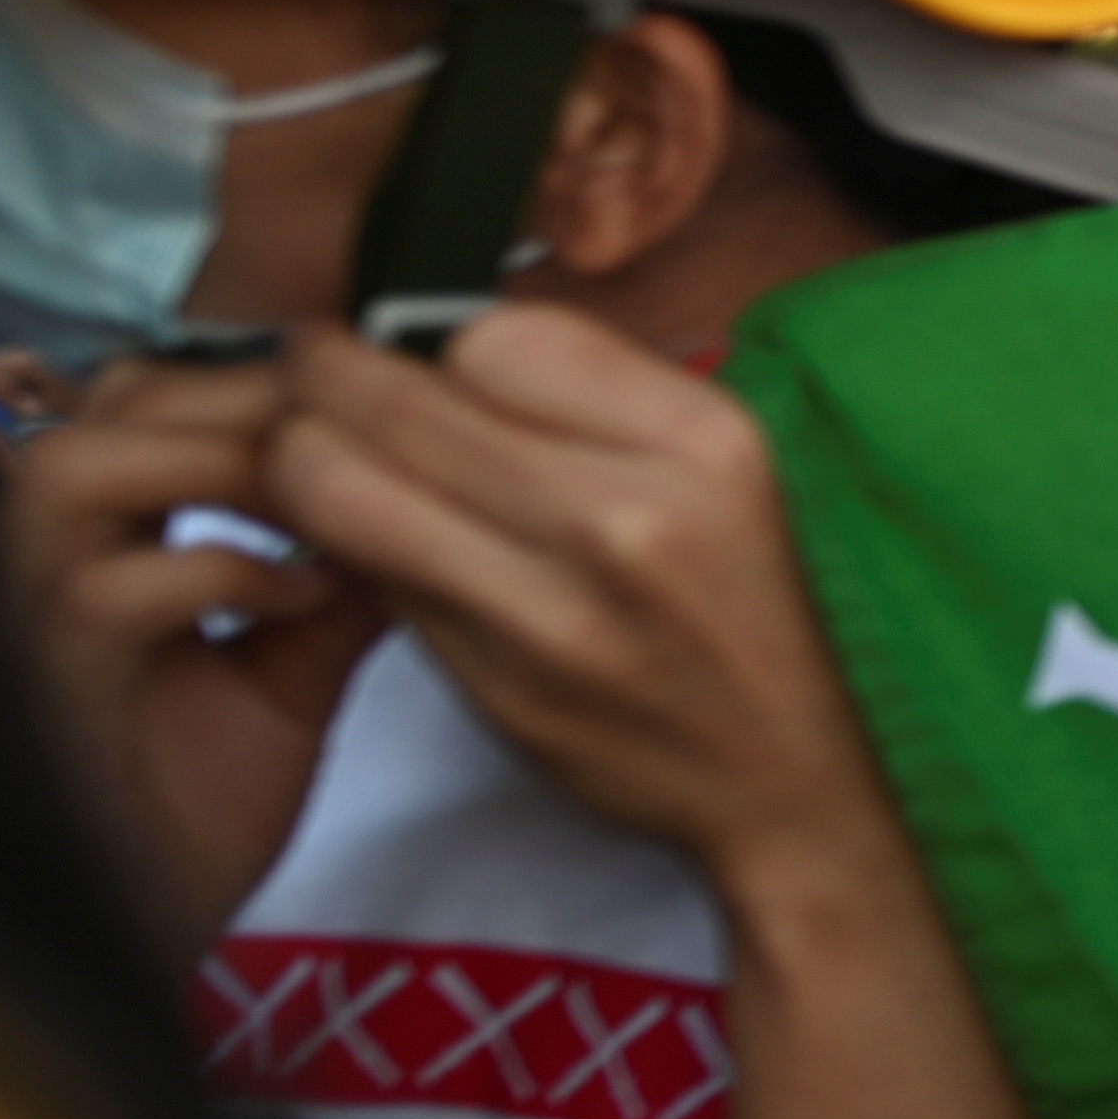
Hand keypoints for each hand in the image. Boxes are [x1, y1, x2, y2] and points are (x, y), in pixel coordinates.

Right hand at [0, 356, 387, 953]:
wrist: (155, 918)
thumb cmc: (204, 792)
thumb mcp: (296, 658)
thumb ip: (346, 570)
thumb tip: (434, 484)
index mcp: (97, 532)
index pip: (162, 394)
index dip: (271, 381)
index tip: (385, 397)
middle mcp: (38, 552)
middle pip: (117, 401)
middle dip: (255, 401)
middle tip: (369, 435)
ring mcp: (20, 611)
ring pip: (77, 467)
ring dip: (219, 467)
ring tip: (327, 502)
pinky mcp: (40, 681)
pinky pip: (103, 590)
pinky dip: (220, 575)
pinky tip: (306, 600)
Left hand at [249, 310, 895, 908]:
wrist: (813, 780)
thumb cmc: (776, 611)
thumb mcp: (741, 468)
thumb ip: (608, 401)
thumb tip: (460, 354)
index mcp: (703, 445)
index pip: (496, 339)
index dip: (450, 345)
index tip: (437, 358)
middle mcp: (626, 523)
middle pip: (394, 406)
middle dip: (329, 378)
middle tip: (317, 370)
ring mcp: (553, 617)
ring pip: (340, 494)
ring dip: (304, 461)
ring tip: (314, 448)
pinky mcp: (499, 691)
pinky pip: (379, 586)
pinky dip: (362, 553)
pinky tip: (390, 541)